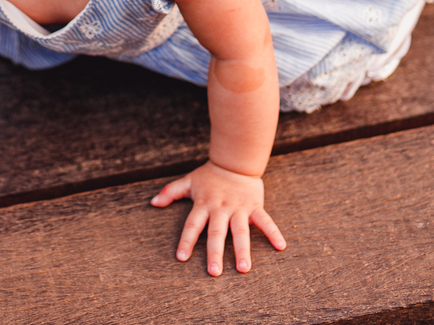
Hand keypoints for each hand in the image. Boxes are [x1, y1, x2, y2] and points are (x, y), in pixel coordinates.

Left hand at [151, 160, 284, 275]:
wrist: (235, 160)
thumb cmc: (210, 175)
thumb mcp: (188, 181)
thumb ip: (170, 192)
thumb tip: (152, 203)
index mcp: (204, 205)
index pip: (193, 225)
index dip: (186, 241)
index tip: (182, 258)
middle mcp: (221, 209)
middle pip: (217, 233)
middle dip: (215, 253)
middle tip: (214, 273)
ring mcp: (239, 209)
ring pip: (241, 231)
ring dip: (242, 250)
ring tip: (244, 269)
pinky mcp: (255, 206)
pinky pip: (265, 221)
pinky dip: (273, 233)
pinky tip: (281, 247)